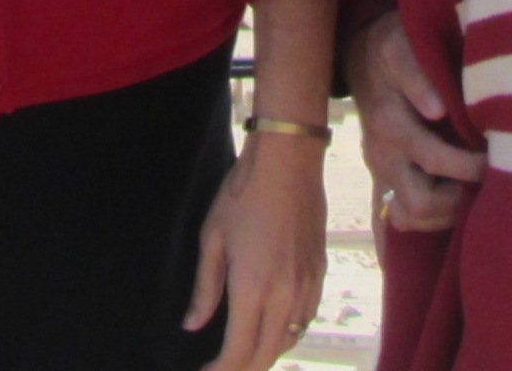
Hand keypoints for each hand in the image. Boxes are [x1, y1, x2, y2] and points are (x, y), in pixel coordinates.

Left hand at [185, 135, 328, 370]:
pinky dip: (288, 334)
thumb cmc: (242, 194)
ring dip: (266, 355)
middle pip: (265, 355)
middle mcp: (284, 295)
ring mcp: (306, 286)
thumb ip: (205, 288)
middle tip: (221, 369)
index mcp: (252, 289)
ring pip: (289, 340)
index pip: (238, 352)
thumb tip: (192, 325)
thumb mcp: (212, 239)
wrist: (288, 162)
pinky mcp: (319, 273)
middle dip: (242, 370)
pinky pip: (305, 320)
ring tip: (244, 355)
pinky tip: (273, 330)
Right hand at [345, 18, 485, 233]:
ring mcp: (381, 171)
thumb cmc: (392, 48)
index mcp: (389, 123)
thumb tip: (437, 110)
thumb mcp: (402, 47)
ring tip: (472, 188)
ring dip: (446, 211)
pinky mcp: (384, 179)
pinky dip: (431, 217)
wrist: (362, 56)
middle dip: (458, 198)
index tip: (495, 153)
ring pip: (412, 218)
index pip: (434, 160)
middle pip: (420, 203)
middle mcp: (382, 154)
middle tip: (485, 177)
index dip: (470, 166)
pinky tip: (454, 196)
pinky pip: (404, 217)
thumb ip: (418, 76)